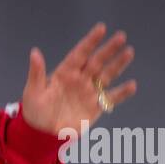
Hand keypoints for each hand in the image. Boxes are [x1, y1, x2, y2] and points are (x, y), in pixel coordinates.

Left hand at [20, 22, 135, 135]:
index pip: (80, 54)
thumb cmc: (34, 112)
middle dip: (108, 49)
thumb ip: (37, 73)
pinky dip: (122, 93)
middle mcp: (79, 79)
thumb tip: (34, 52)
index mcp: (64, 73)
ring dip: (118, 65)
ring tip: (129, 52)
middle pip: (97, 61)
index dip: (90, 41)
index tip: (101, 28)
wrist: (42, 135)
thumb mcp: (33, 92)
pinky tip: (132, 85)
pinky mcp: (95, 107)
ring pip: (106, 75)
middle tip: (121, 36)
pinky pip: (111, 98)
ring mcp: (89, 92)